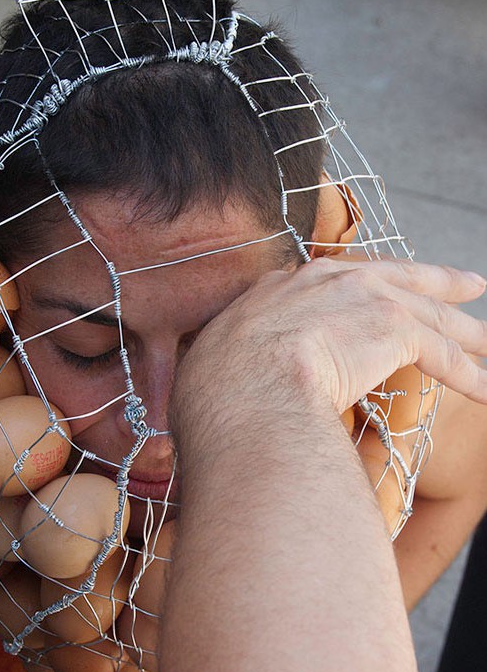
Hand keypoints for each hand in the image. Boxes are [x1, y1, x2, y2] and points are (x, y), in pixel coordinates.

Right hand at [173, 257, 486, 433]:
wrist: (245, 387)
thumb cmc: (216, 389)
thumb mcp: (211, 364)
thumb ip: (225, 366)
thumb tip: (212, 392)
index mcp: (281, 288)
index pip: (335, 279)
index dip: (364, 285)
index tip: (380, 290)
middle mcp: (325, 281)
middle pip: (396, 278)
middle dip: (437, 283)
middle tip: (468, 285)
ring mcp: (363, 298)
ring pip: (428, 314)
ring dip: (466, 337)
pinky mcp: (394, 327)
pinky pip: (442, 352)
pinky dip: (470, 373)